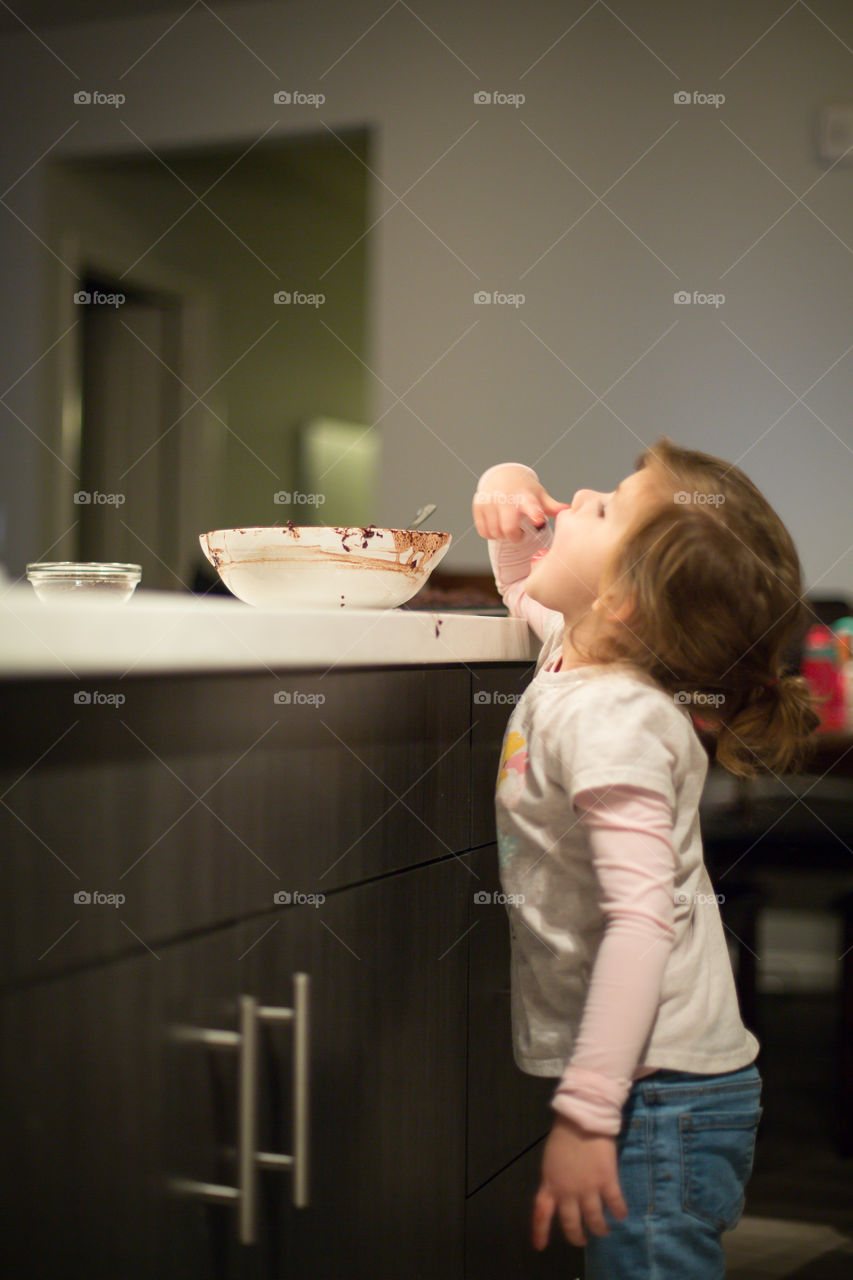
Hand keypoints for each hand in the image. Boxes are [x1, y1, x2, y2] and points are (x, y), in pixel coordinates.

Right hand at [472, 464, 569, 541]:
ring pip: (495, 533)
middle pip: (508, 529)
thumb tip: (569, 511)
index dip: (534, 514)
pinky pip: (484, 532)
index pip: (530, 506)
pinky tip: (497, 525)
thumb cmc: (524, 490)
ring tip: (509, 527)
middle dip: (515, 537)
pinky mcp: (478, 506)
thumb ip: (552, 506)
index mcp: (525, 496)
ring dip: (503, 536)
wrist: (502, 475)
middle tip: (520, 534)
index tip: (538, 520)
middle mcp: (506, 498)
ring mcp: (490, 502)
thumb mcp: (539, 495)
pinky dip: (491, 534)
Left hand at [531, 1115, 627, 1250]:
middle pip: (571, 1223)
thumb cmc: (564, 1136)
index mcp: (551, 1184)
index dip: (540, 1232)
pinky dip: (619, 1212)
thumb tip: (561, 1195)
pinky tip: (622, 1214)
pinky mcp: (607, 1181)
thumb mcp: (551, 1161)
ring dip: (600, 1228)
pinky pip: (615, 1204)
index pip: (541, 1213)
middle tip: (582, 1240)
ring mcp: (588, 1188)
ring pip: (595, 1219)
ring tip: (603, 1230)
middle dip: (577, 1236)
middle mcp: (568, 1192)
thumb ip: (554, 1181)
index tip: (540, 1247)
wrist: (582, 1119)